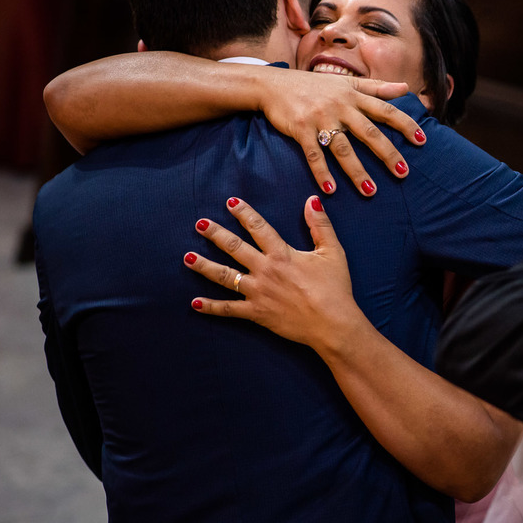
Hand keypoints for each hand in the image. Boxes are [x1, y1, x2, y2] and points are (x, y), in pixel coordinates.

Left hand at [183, 196, 365, 348]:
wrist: (332, 323)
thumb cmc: (335, 288)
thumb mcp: (333, 252)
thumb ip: (321, 225)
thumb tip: (312, 200)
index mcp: (282, 254)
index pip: (259, 227)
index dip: (244, 213)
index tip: (230, 202)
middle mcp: (265, 270)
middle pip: (234, 248)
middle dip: (215, 234)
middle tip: (200, 224)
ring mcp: (257, 292)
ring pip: (225, 276)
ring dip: (204, 266)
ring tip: (187, 257)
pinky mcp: (256, 313)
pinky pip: (228, 309)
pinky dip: (210, 307)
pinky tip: (195, 303)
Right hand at [254, 67, 425, 195]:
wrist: (272, 84)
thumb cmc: (313, 86)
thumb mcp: (346, 83)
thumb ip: (377, 87)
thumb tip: (405, 88)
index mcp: (354, 96)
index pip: (385, 110)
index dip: (405, 125)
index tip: (422, 141)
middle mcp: (340, 106)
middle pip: (369, 132)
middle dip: (387, 154)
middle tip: (403, 174)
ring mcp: (320, 118)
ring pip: (343, 148)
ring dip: (357, 171)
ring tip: (371, 192)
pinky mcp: (300, 129)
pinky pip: (313, 154)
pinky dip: (321, 172)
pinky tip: (330, 189)